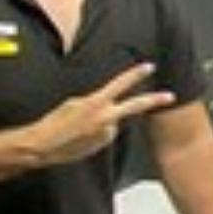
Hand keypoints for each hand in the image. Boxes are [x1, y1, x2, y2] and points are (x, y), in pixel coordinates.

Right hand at [23, 63, 173, 165]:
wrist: (42, 146)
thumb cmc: (53, 123)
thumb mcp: (73, 104)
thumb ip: (94, 102)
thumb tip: (105, 106)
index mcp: (96, 103)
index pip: (120, 84)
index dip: (135, 74)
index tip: (148, 66)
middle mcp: (105, 118)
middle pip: (135, 106)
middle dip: (154, 100)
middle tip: (170, 96)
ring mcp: (106, 133)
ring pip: (111, 122)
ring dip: (101, 123)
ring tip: (78, 128)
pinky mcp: (103, 145)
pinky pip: (104, 135)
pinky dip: (96, 134)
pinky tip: (80, 137)